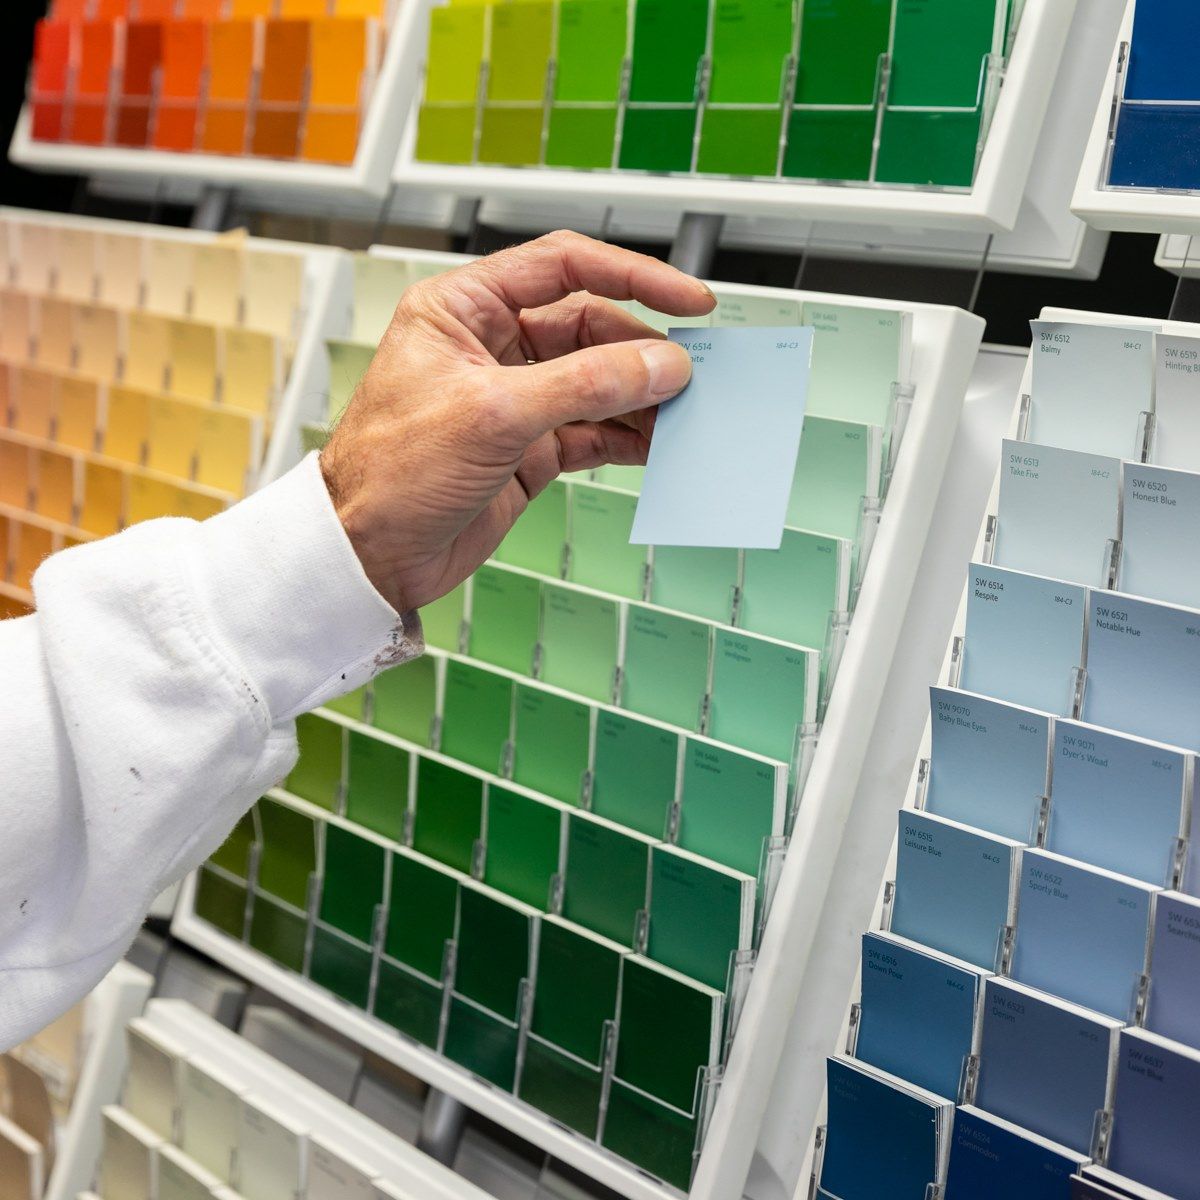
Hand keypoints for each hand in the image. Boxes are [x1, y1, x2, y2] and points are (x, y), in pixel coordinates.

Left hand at [320, 230, 714, 613]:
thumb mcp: (493, 414)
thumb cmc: (392, 471)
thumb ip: (584, 385)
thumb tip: (660, 364)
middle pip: (590, 327)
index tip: (689, 298)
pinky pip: (593, 431)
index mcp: (464, 309)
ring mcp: (514, 399)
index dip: (632, 276)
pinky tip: (658, 446)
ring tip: (686, 414)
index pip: (563, 267)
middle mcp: (492, 346)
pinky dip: (628, 438)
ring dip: (642, 398)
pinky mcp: (529, 449)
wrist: (368, 555)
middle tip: (694, 374)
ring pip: (598, 382)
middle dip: (642, 350)